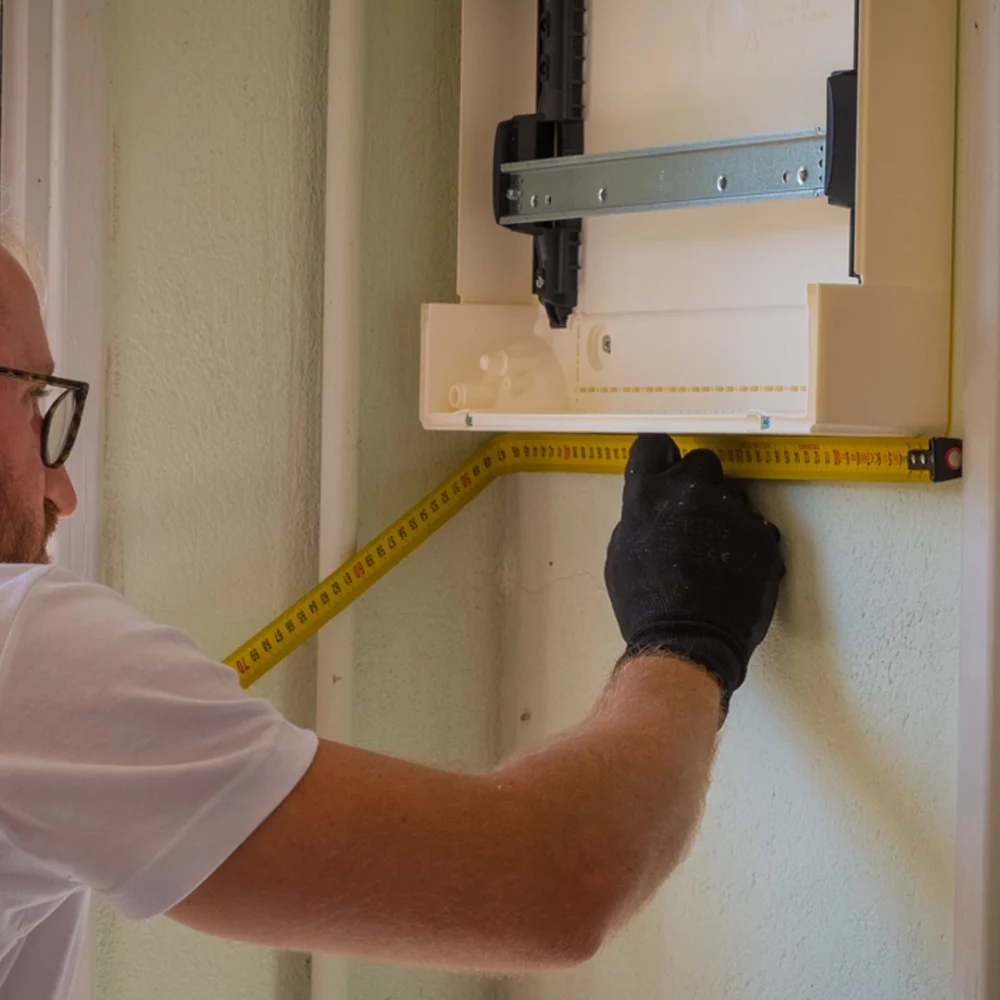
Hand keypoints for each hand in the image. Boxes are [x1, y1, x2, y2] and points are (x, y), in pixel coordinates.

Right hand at [604, 435, 784, 713]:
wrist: (687, 640)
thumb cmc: (646, 605)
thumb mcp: (622, 554)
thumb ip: (640, 518)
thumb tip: (653, 508)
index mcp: (647, 495)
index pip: (653, 445)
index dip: (662, 455)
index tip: (667, 466)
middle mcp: (690, 491)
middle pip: (703, 461)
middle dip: (700, 482)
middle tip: (696, 514)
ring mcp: (731, 510)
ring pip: (734, 494)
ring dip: (726, 514)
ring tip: (718, 552)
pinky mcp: (762, 534)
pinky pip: (756, 526)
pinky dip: (748, 542)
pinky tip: (736, 569)